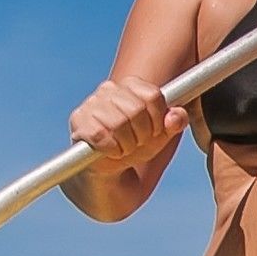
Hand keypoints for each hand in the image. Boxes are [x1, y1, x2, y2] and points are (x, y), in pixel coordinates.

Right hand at [71, 74, 185, 170]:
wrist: (108, 170)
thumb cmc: (134, 146)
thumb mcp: (160, 136)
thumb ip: (175, 123)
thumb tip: (177, 115)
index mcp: (131, 85)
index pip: (153, 96)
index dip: (157, 120)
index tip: (153, 132)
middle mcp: (109, 88)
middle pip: (137, 110)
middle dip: (142, 134)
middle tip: (135, 143)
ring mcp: (92, 103)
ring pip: (119, 123)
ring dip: (126, 144)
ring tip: (123, 147)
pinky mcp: (79, 121)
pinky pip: (102, 135)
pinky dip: (112, 149)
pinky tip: (110, 151)